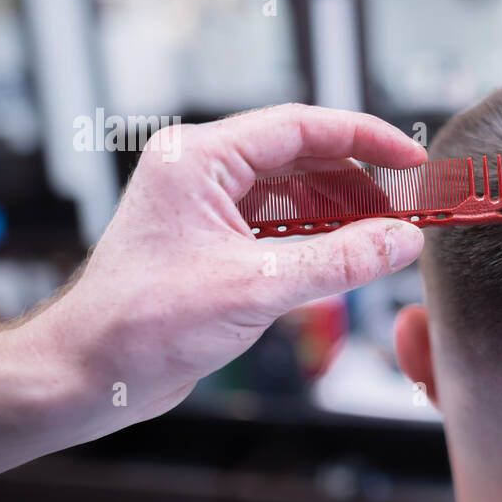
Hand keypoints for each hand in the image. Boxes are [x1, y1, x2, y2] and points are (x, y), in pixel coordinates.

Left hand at [30, 103, 425, 429]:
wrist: (89, 374)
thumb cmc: (140, 325)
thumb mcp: (256, 287)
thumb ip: (339, 261)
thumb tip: (400, 241)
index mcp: (199, 159)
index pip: (301, 127)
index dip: (365, 140)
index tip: (411, 158)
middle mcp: (201, 173)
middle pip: (302, 157)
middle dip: (358, 183)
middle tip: (405, 210)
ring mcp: (207, 207)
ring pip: (294, 193)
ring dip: (340, 215)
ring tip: (383, 240)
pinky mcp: (214, 242)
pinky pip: (280, 226)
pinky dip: (317, 240)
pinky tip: (347, 260)